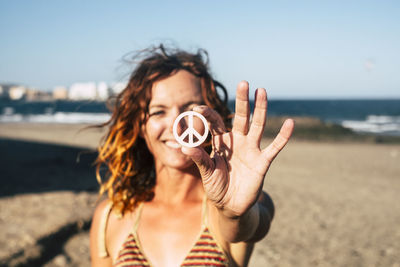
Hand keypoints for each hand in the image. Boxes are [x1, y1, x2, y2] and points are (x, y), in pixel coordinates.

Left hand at [182, 81, 293, 217]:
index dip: (208, 115)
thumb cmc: (216, 185)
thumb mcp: (206, 172)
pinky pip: (275, 147)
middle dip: (242, 101)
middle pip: (241, 117)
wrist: (230, 204)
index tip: (197, 109)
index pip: (216, 123)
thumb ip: (200, 159)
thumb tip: (185, 148)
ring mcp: (251, 150)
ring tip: (262, 91)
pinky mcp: (262, 162)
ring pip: (258, 126)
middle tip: (243, 83)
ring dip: (260, 110)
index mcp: (222, 141)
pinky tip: (290, 123)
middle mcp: (238, 141)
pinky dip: (283, 136)